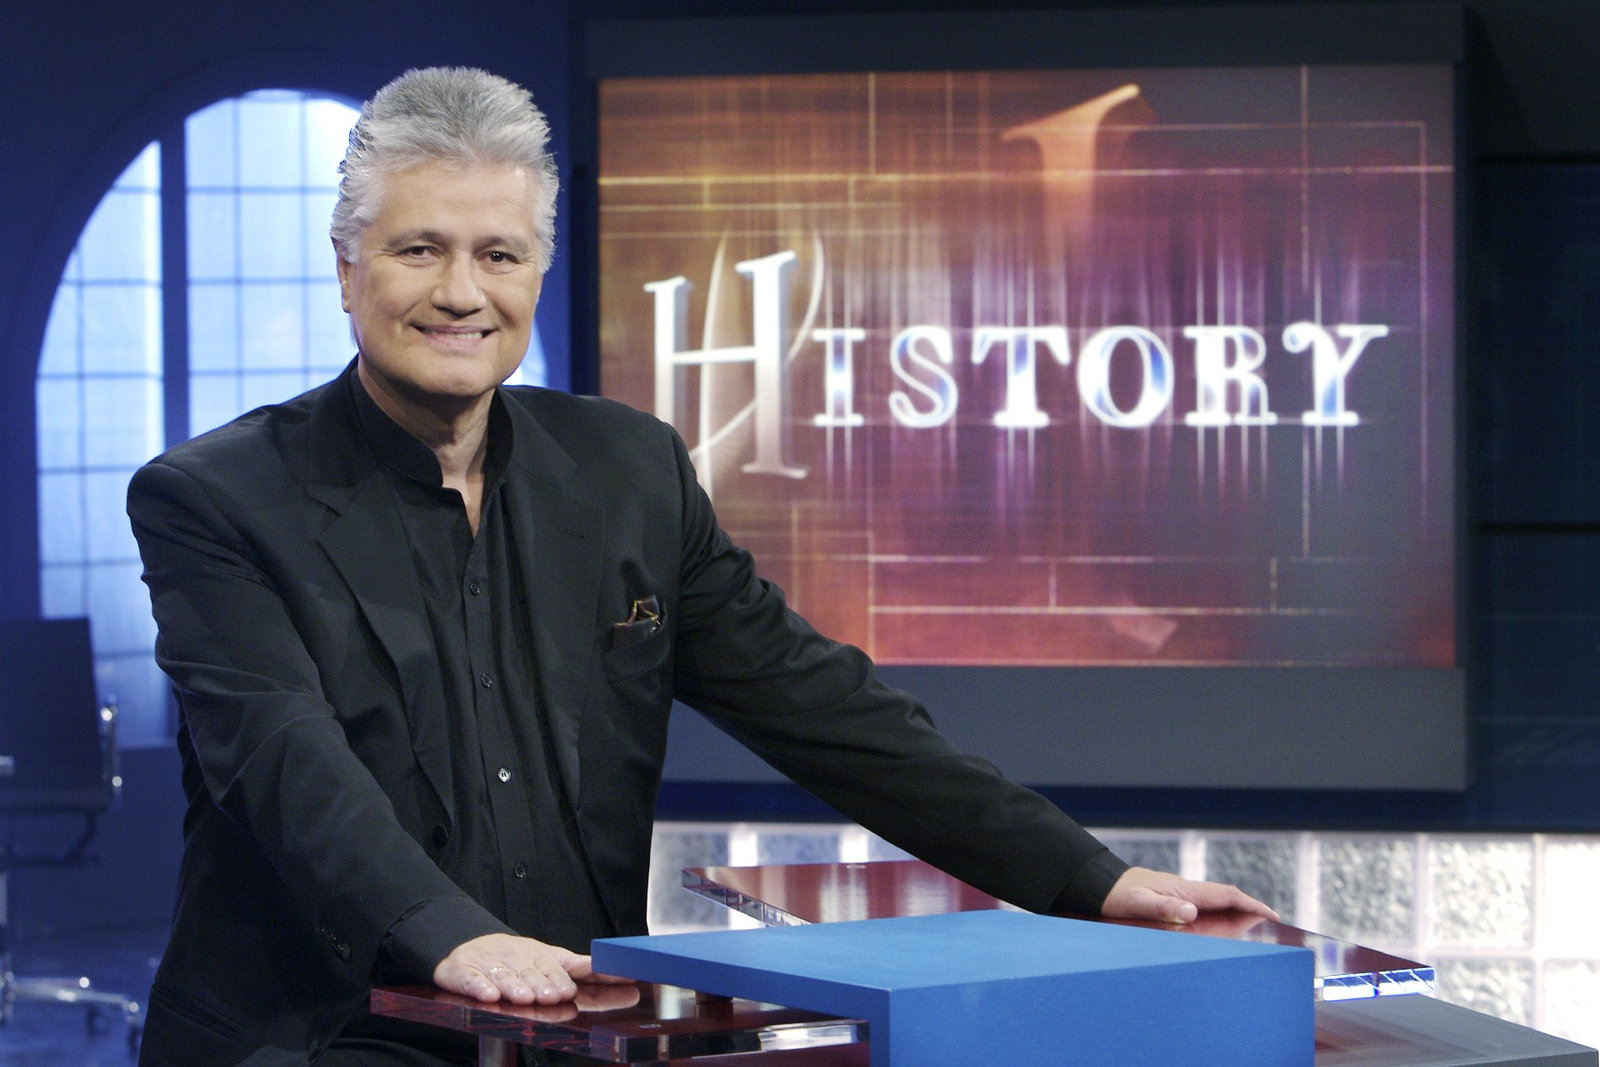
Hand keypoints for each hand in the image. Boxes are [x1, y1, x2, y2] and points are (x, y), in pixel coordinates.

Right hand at [433, 932, 634, 1004]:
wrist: (466, 948)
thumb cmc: (515, 960)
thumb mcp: (549, 962)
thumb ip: (581, 972)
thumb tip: (622, 978)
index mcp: (544, 956)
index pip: (571, 967)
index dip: (592, 973)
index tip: (616, 976)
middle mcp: (519, 958)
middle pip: (535, 973)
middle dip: (546, 984)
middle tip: (558, 995)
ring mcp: (492, 964)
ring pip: (506, 977)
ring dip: (517, 986)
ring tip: (528, 997)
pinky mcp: (464, 971)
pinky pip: (472, 980)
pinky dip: (479, 987)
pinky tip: (489, 995)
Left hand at [1100, 866, 1279, 925]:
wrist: (1100, 885)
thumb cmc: (1118, 895)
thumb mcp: (1139, 903)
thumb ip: (1164, 908)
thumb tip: (1191, 913)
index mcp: (1184, 890)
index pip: (1225, 895)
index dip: (1250, 904)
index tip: (1272, 915)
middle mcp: (1186, 891)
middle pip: (1225, 898)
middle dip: (1249, 909)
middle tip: (1271, 923)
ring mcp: (1179, 895)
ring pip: (1215, 903)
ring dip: (1235, 912)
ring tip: (1253, 927)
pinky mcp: (1171, 900)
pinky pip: (1202, 908)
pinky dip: (1218, 915)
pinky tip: (1219, 924)